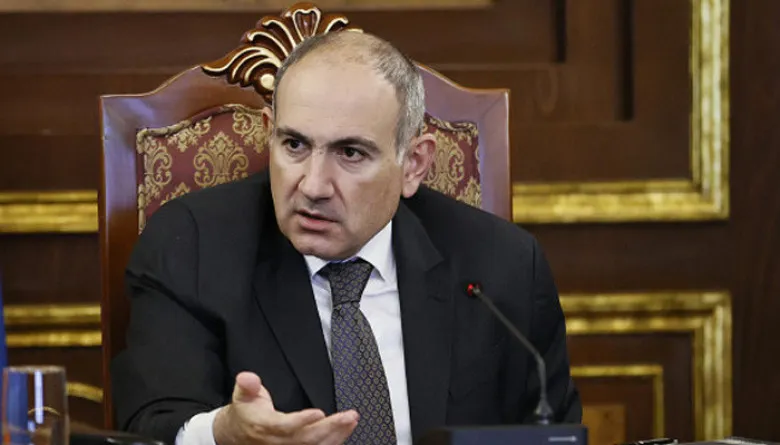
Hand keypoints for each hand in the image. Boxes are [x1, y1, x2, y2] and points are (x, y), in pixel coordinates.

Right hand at [213, 371, 358, 444]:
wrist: (236, 435)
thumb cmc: (245, 412)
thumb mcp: (242, 395)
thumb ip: (247, 385)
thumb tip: (247, 377)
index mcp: (264, 426)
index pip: (285, 427)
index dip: (302, 421)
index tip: (319, 412)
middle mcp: (277, 442)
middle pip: (306, 439)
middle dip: (330, 428)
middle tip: (348, 416)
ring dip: (336, 434)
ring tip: (351, 420)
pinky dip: (334, 440)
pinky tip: (346, 430)